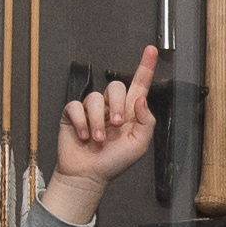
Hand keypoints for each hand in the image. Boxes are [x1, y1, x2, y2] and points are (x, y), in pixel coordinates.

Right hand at [45, 50, 157, 220]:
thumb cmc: (113, 163)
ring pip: (95, 98)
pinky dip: (81, 122)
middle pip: (116, 86)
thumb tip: (142, 99)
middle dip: (116, 105)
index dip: (146, 66)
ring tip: (96, 139)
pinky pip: (76, 107)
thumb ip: (146, 121)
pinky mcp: (73, 115)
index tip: (152, 50)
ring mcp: (92, 111)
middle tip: (115, 125)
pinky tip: (83, 136)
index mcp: (130, 113)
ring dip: (96, 121)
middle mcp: (111, 108)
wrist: (88, 176)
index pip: (139, 85)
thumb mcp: (138, 145)